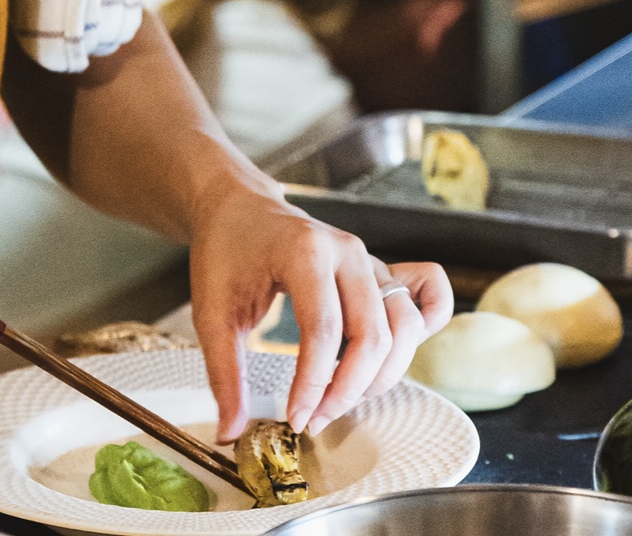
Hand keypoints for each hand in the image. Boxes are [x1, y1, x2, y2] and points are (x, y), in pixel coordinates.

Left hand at [188, 182, 452, 443]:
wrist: (238, 207)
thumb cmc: (225, 252)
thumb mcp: (211, 310)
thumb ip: (224, 372)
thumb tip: (230, 431)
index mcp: (304, 253)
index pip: (324, 331)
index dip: (314, 384)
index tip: (296, 418)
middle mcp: (347, 252)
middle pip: (373, 334)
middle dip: (348, 389)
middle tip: (316, 418)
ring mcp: (369, 259)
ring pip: (404, 327)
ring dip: (382, 375)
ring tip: (341, 398)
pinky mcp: (379, 269)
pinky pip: (427, 297)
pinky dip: (423, 329)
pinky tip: (391, 355)